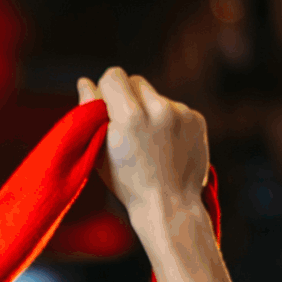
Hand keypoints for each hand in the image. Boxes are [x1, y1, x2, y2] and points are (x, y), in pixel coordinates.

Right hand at [76, 69, 226, 281]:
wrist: (169, 206)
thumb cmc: (128, 183)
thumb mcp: (100, 152)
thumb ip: (90, 113)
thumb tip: (85, 81)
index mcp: (129, 117)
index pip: (114, 75)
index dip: (107, 89)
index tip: (107, 108)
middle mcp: (158, 108)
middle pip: (136, 80)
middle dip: (128, 97)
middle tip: (127, 127)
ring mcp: (181, 113)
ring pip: (156, 95)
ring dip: (149, 110)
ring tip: (149, 142)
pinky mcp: (196, 118)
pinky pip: (175, 107)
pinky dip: (168, 121)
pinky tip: (165, 145)